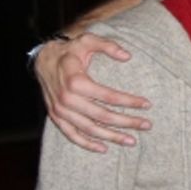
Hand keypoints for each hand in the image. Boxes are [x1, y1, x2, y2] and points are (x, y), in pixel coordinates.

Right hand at [35, 34, 149, 151]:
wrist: (42, 59)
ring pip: (90, 129)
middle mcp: (67, 99)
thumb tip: (128, 56)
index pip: (108, 96)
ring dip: (112, 137)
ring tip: (132, 141)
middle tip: (147, 125)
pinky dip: (87, 144)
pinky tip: (104, 148)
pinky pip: (72, 134)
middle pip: (102, 116)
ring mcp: (60, 110)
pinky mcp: (56, 116)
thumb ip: (108, 46)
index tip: (147, 104)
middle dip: (127, 122)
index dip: (129, 102)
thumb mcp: (88, 40)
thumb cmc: (70, 50)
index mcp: (76, 81)